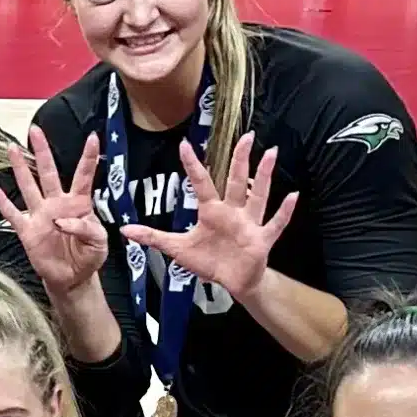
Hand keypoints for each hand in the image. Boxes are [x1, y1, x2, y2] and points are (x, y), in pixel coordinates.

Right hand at [0, 122, 108, 295]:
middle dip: (42, 151)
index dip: (88, 157)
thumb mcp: (98, 243)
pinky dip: (2, 202)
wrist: (72, 278)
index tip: (93, 136)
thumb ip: (86, 228)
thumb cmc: (88, 257)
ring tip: (11, 148)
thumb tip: (62, 220)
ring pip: (29, 186)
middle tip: (35, 130)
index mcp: (79, 204)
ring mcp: (40, 216)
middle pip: (48, 172)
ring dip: (20, 168)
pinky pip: (12, 214)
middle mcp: (57, 204)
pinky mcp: (27, 231)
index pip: (83, 175)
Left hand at [120, 131, 296, 302]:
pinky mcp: (262, 240)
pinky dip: (284, 211)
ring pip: (258, 196)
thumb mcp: (177, 248)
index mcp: (211, 212)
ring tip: (271, 153)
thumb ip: (153, 237)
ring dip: (264, 176)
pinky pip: (275, 223)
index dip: (192, 166)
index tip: (184, 144)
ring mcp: (249, 224)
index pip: (201, 183)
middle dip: (239, 159)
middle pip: (235, 181)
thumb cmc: (209, 260)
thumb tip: (124, 230)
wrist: (233, 282)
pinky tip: (293, 195)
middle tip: (246, 135)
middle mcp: (232, 212)